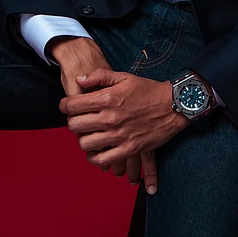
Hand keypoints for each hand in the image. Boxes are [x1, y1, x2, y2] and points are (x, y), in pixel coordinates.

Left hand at [59, 67, 189, 169]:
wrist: (172, 105)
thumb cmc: (147, 90)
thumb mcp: (124, 76)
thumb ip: (99, 76)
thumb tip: (79, 80)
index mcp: (108, 98)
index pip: (73, 105)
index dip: (64, 106)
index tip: (66, 106)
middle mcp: (110, 118)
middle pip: (75, 126)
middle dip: (72, 122)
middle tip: (78, 120)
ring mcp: (119, 136)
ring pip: (85, 144)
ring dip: (83, 139)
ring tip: (88, 134)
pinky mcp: (128, 149)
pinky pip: (102, 160)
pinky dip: (95, 157)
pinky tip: (97, 150)